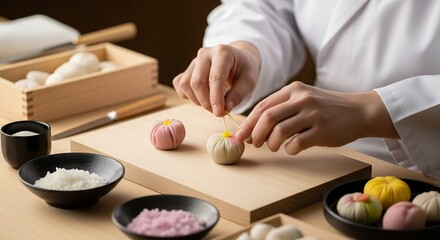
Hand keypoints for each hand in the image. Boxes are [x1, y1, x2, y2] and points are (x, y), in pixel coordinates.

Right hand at [172, 41, 260, 115]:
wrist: (237, 60)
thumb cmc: (244, 69)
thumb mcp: (249, 81)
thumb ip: (238, 94)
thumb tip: (225, 108)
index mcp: (222, 52)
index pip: (215, 78)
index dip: (216, 98)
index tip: (219, 113)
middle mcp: (205, 53)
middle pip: (197, 82)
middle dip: (206, 102)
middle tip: (218, 112)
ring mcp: (194, 61)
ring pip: (186, 84)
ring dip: (197, 100)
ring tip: (211, 104)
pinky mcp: (187, 69)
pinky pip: (179, 84)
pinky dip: (188, 95)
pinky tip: (201, 98)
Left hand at [235, 81, 398, 154]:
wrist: (359, 111)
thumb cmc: (326, 107)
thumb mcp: (303, 98)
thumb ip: (281, 108)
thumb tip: (253, 127)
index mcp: (293, 89)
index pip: (262, 106)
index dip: (248, 122)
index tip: (240, 135)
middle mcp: (302, 99)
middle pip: (267, 117)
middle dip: (255, 133)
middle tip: (254, 144)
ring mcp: (313, 114)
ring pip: (279, 131)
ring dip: (271, 143)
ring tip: (273, 147)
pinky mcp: (323, 130)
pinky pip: (297, 143)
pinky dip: (289, 149)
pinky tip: (291, 149)